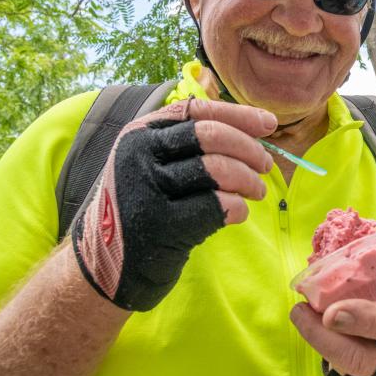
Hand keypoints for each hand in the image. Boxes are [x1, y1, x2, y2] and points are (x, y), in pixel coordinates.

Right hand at [72, 98, 275, 310]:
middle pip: (212, 136)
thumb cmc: (143, 208)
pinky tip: (238, 212)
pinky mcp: (159, 225)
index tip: (270, 124)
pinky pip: (217, 205)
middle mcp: (138, 154)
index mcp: (140, 133)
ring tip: (257, 191)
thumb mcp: (153, 165)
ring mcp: (146, 189)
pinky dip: (238, 207)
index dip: (239, 115)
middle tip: (265, 165)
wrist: (105, 264)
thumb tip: (256, 126)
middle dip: (249, 149)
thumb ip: (191, 143)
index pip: (197, 111)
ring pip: (218, 169)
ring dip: (249, 180)